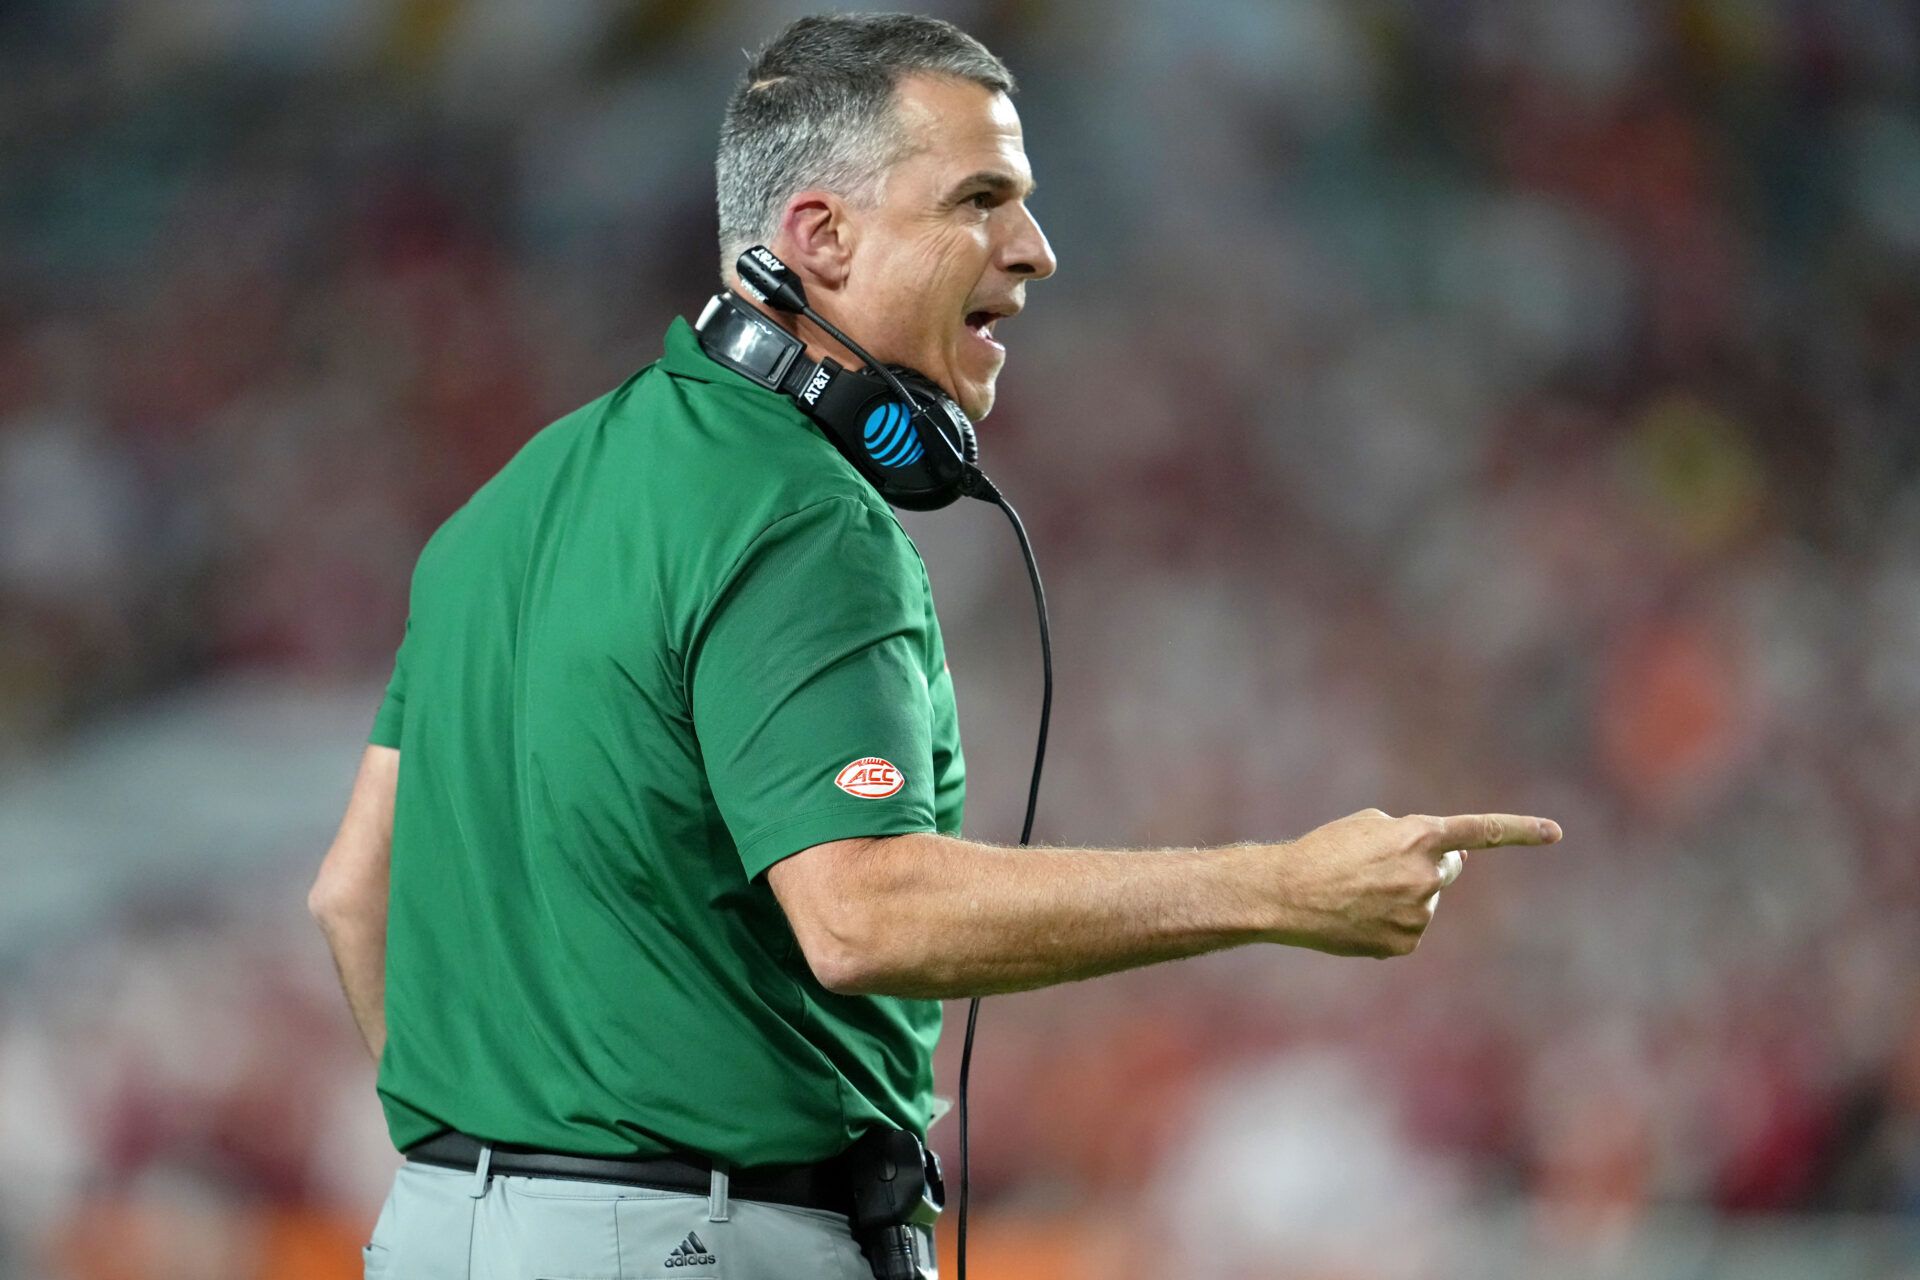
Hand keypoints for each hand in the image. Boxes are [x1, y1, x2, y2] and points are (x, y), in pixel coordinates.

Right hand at [1260, 809, 1561, 958]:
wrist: (1285, 895)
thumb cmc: (1323, 851)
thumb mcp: (1369, 824)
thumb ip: (1412, 835)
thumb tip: (1438, 861)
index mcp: (1420, 837)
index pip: (1482, 832)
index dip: (1521, 832)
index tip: (1556, 833)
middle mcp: (1427, 875)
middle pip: (1447, 870)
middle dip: (1427, 866)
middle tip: (1383, 866)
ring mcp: (1419, 913)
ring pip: (1424, 902)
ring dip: (1401, 895)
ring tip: (1356, 893)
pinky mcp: (1405, 943)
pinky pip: (1409, 929)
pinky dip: (1388, 923)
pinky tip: (1358, 917)